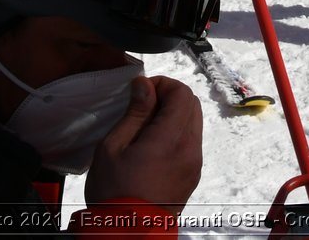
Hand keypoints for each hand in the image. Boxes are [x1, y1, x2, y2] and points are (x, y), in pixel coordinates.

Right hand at [86, 76, 202, 215]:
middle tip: (142, 106)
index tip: (141, 91)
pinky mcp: (192, 175)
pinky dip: (177, 133)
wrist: (127, 232)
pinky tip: (154, 145)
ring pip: (194, 122)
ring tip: (145, 127)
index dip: (163, 84)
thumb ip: (135, 112)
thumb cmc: (114, 191)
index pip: (182, 93)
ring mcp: (194, 164)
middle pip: (192, 104)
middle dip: (169, 97)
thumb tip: (145, 85)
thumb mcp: (113, 147)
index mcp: (172, 140)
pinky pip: (191, 142)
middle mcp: (190, 149)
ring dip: (174, 115)